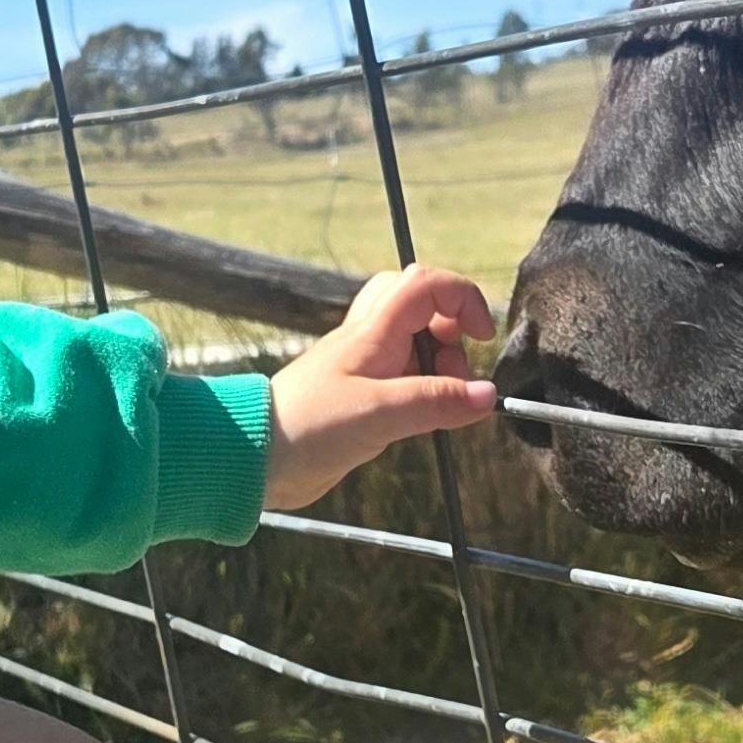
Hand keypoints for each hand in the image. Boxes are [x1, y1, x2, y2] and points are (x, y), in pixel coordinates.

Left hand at [264, 262, 498, 507]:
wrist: (256, 458)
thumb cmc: (306, 427)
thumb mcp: (378, 414)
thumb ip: (435, 402)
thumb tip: (487, 395)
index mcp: (373, 332)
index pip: (427, 285)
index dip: (462, 300)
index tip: (481, 338)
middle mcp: (369, 342)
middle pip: (421, 305)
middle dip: (452, 333)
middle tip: (454, 374)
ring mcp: (364, 367)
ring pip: (414, 342)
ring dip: (439, 366)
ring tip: (438, 407)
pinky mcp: (362, 396)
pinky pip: (404, 376)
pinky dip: (423, 389)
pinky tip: (421, 420)